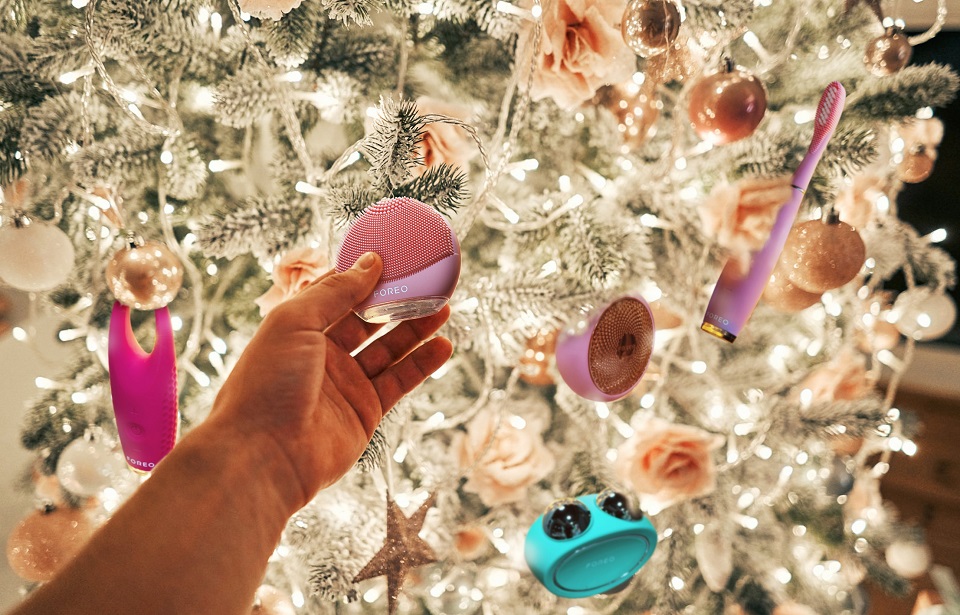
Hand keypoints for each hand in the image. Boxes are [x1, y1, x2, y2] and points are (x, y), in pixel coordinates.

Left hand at [207, 252, 451, 513]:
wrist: (263, 456)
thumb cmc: (267, 383)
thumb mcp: (296, 321)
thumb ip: (335, 291)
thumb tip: (370, 262)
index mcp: (299, 329)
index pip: (338, 295)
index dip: (365, 277)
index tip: (395, 259)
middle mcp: (323, 355)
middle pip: (368, 321)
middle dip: (397, 303)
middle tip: (427, 284)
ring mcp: (346, 385)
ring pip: (389, 349)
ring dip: (416, 330)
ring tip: (443, 308)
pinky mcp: (366, 412)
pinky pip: (400, 382)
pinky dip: (422, 364)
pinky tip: (443, 346)